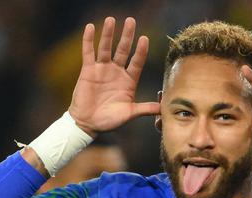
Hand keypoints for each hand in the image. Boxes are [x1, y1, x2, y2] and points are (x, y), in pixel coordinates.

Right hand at [68, 17, 159, 136]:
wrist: (88, 124)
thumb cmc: (109, 120)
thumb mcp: (130, 114)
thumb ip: (145, 108)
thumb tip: (163, 108)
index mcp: (129, 81)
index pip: (137, 62)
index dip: (140, 51)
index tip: (145, 38)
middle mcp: (117, 72)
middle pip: (123, 50)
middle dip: (127, 36)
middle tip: (131, 21)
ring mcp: (102, 70)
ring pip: (106, 48)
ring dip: (108, 34)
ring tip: (111, 19)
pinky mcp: (88, 71)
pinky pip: (88, 53)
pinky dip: (89, 40)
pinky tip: (91, 27)